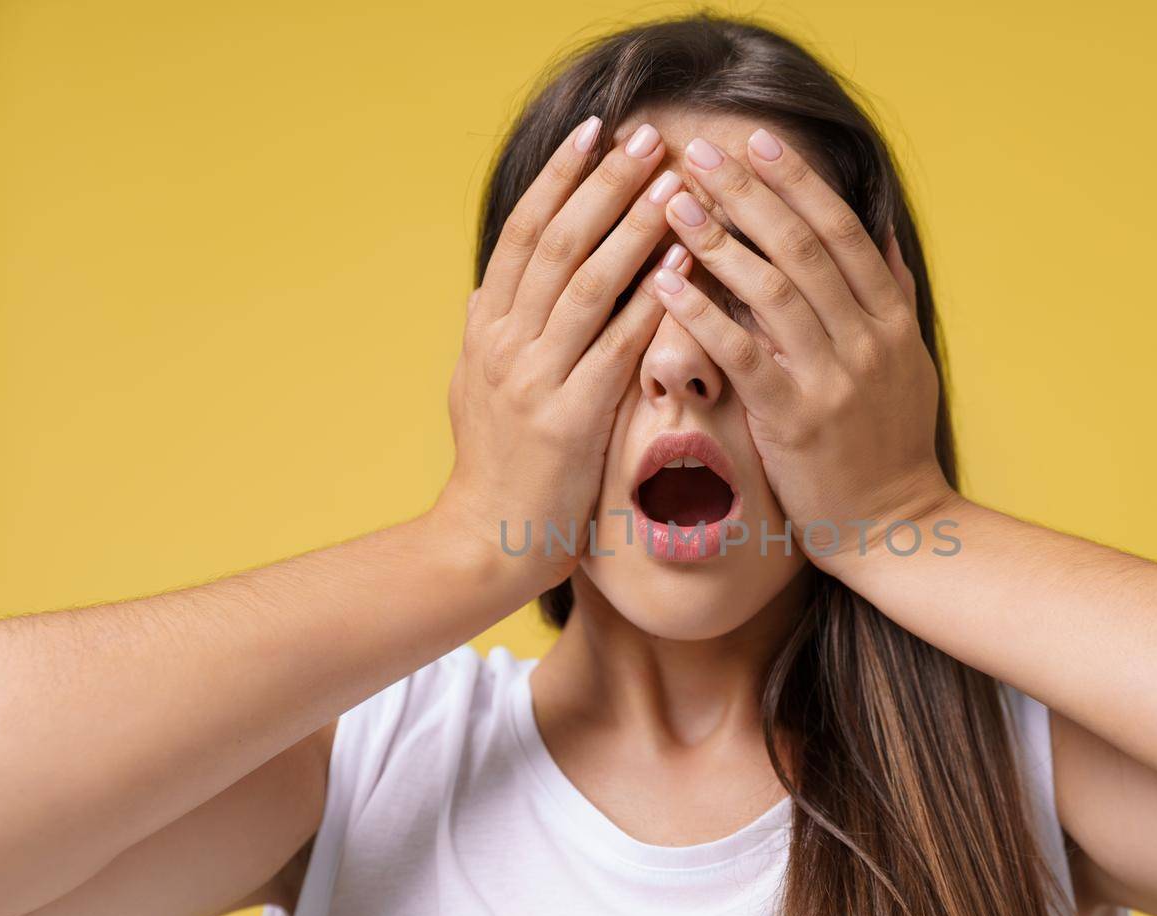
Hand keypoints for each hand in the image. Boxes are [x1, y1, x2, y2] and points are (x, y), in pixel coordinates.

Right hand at [434, 117, 692, 591]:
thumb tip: (486, 289)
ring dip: (633, 226)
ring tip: (674, 182)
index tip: (596, 133)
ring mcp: (534, 380)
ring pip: (587, 283)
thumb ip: (486, 336)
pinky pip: (617, 347)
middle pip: (557, 242)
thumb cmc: (494, 467)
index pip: (524, 233)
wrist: (484, 542)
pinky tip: (683, 267)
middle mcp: (504, 343)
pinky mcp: (569, 420)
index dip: (560, 178)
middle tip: (649, 136)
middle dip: (605, 183)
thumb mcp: (472, 389)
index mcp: (486, 329)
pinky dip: (651, 302)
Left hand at [650, 129, 955, 569]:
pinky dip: (703, 315)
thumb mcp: (910, 362)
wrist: (894, 525)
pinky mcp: (796, 419)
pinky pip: (743, 355)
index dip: (797, 183)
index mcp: (890, 319)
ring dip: (719, 241)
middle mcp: (866, 339)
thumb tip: (884, 230)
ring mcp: (833, 378)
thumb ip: (895, 294)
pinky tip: (665, 284)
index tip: (756, 140)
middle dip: (749, 193)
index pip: (841, 231)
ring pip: (773, 291)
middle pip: (803, 247)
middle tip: (700, 152)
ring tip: (672, 203)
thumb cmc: (890, 444)